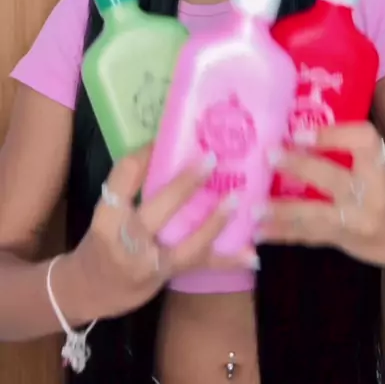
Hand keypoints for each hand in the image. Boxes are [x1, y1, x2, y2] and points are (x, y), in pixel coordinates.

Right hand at [70, 146, 252, 319]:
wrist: (89, 290)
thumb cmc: (100, 241)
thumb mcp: (107, 211)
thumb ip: (132, 188)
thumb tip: (167, 148)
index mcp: (108, 215)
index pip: (125, 177)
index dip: (146, 154)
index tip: (165, 137)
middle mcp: (127, 239)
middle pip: (159, 205)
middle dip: (186, 183)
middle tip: (212, 158)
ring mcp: (149, 261)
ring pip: (187, 241)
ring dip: (215, 221)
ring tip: (237, 199)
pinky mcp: (167, 275)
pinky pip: (201, 265)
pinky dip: (229, 260)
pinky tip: (253, 254)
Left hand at [258, 123, 384, 270]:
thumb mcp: (377, 164)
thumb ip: (346, 151)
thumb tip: (296, 128)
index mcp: (379, 163)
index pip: (362, 141)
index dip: (332, 135)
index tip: (300, 132)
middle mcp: (372, 191)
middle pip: (333, 178)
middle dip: (299, 167)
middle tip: (269, 156)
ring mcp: (358, 219)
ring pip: (316, 214)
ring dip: (282, 211)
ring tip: (254, 207)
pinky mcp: (346, 240)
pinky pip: (310, 236)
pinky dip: (283, 234)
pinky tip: (260, 232)